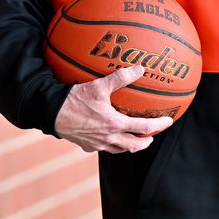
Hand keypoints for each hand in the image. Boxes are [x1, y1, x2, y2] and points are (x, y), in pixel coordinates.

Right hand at [54, 65, 171, 153]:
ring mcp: (97, 144)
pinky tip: (108, 136)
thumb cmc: (74, 99)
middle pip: (133, 146)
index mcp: (114, 124)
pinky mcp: (86, 146)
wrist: (50, 112)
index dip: (158, 125)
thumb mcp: (98, 85)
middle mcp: (108, 138)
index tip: (168, 121)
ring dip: (129, 145)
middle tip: (151, 136)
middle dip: (145, 142)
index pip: (144, 128)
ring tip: (133, 138)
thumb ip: (120, 77)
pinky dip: (111, 143)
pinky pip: (103, 148)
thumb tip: (139, 69)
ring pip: (119, 149)